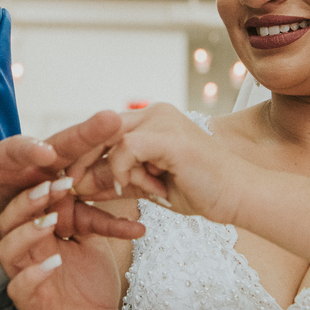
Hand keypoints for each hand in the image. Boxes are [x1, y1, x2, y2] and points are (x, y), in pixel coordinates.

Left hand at [0, 110, 131, 264]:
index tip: (45, 151)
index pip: (12, 151)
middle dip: (85, 135)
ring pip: (84, 175)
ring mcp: (51, 189)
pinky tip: (136, 228)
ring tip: (139, 161)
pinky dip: (112, 223)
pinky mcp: (63, 213)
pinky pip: (91, 217)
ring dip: (109, 169)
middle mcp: (30, 169)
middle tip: (111, 120)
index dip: (28, 149)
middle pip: (60, 148)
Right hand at [0, 178, 139, 309]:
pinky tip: (54, 263)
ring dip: (26, 233)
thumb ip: (82, 216)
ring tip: (51, 222)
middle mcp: (27, 252)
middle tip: (49, 189)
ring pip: (6, 250)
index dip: (41, 189)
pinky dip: (34, 274)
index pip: (28, 206)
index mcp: (38, 234)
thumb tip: (72, 184)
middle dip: (26, 203)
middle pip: (8, 221)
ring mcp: (24, 276)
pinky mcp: (29, 302)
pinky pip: (18, 287)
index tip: (63, 176)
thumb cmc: (93, 281)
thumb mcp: (93, 240)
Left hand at [69, 103, 249, 225]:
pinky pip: (126, 149)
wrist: (240, 197)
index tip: (69, 178)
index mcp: (153, 119)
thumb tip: (81, 185)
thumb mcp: (149, 185)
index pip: (105, 130)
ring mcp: (163, 120)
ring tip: (116, 191)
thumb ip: (119, 179)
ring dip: (108, 170)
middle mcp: (156, 112)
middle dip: (82, 159)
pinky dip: (120, 171)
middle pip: (101, 129)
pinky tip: (128, 188)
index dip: (84, 153)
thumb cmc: (200, 191)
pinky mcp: (168, 136)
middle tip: (70, 185)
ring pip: (111, 139)